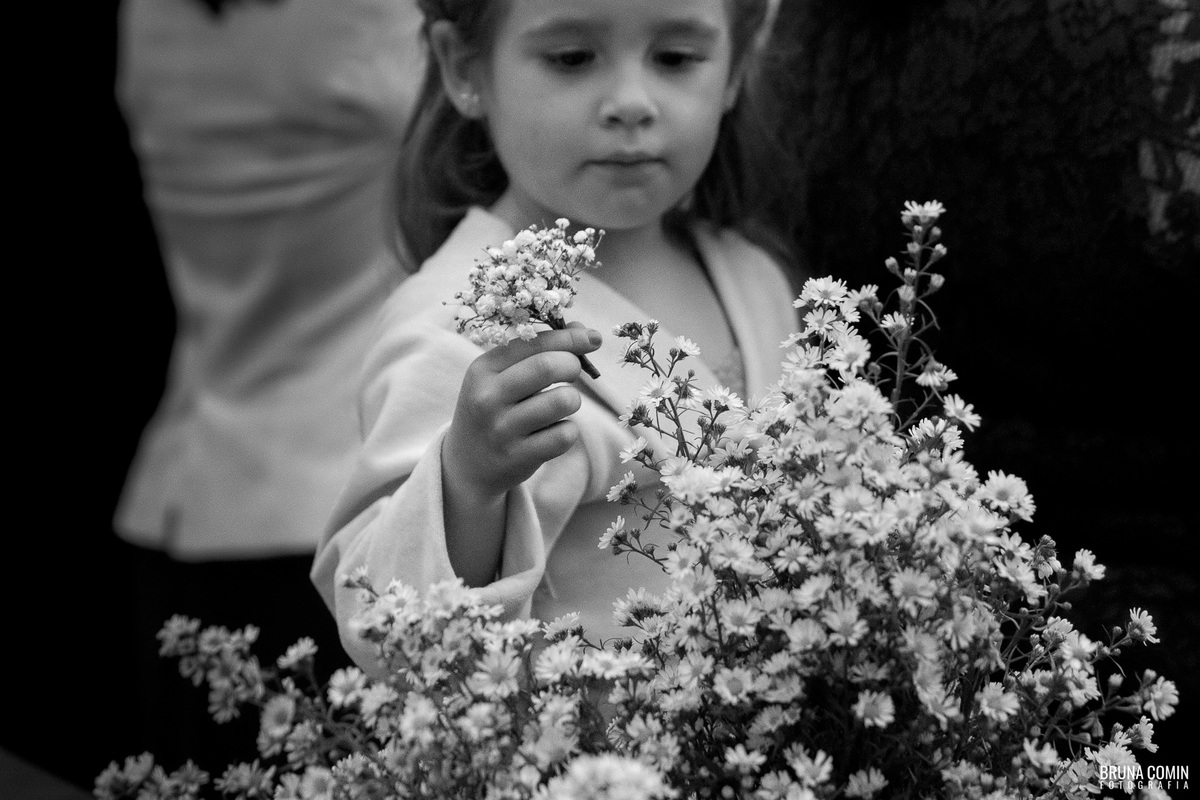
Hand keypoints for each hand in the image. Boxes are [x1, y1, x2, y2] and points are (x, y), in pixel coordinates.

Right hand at [444, 324, 601, 497]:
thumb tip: (582, 330)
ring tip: (562, 404)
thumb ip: (536, 351)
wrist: (469, 464)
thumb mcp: (500, 377)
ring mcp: (502, 430)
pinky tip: (555, 432)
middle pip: (547, 367)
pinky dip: (568, 431)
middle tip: (574, 372)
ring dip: (573, 399)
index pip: (533, 342)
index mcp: (483, 369)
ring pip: (562, 401)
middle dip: (573, 365)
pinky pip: (564, 436)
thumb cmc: (495, 409)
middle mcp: (488, 398)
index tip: (593, 338)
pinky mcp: (518, 458)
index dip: (570, 337)